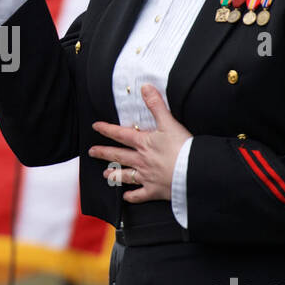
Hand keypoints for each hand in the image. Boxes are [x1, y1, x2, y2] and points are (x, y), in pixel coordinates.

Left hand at [89, 85, 192, 203]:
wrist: (192, 171)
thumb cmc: (182, 147)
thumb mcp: (169, 122)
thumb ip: (156, 105)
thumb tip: (145, 87)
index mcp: (144, 143)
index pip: (120, 134)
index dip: (107, 129)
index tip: (95, 127)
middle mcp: (141, 160)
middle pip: (118, 155)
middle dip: (103, 153)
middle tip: (92, 152)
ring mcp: (147, 177)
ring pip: (125, 175)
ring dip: (114, 174)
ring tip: (105, 174)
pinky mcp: (155, 191)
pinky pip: (140, 195)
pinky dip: (132, 197)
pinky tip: (126, 197)